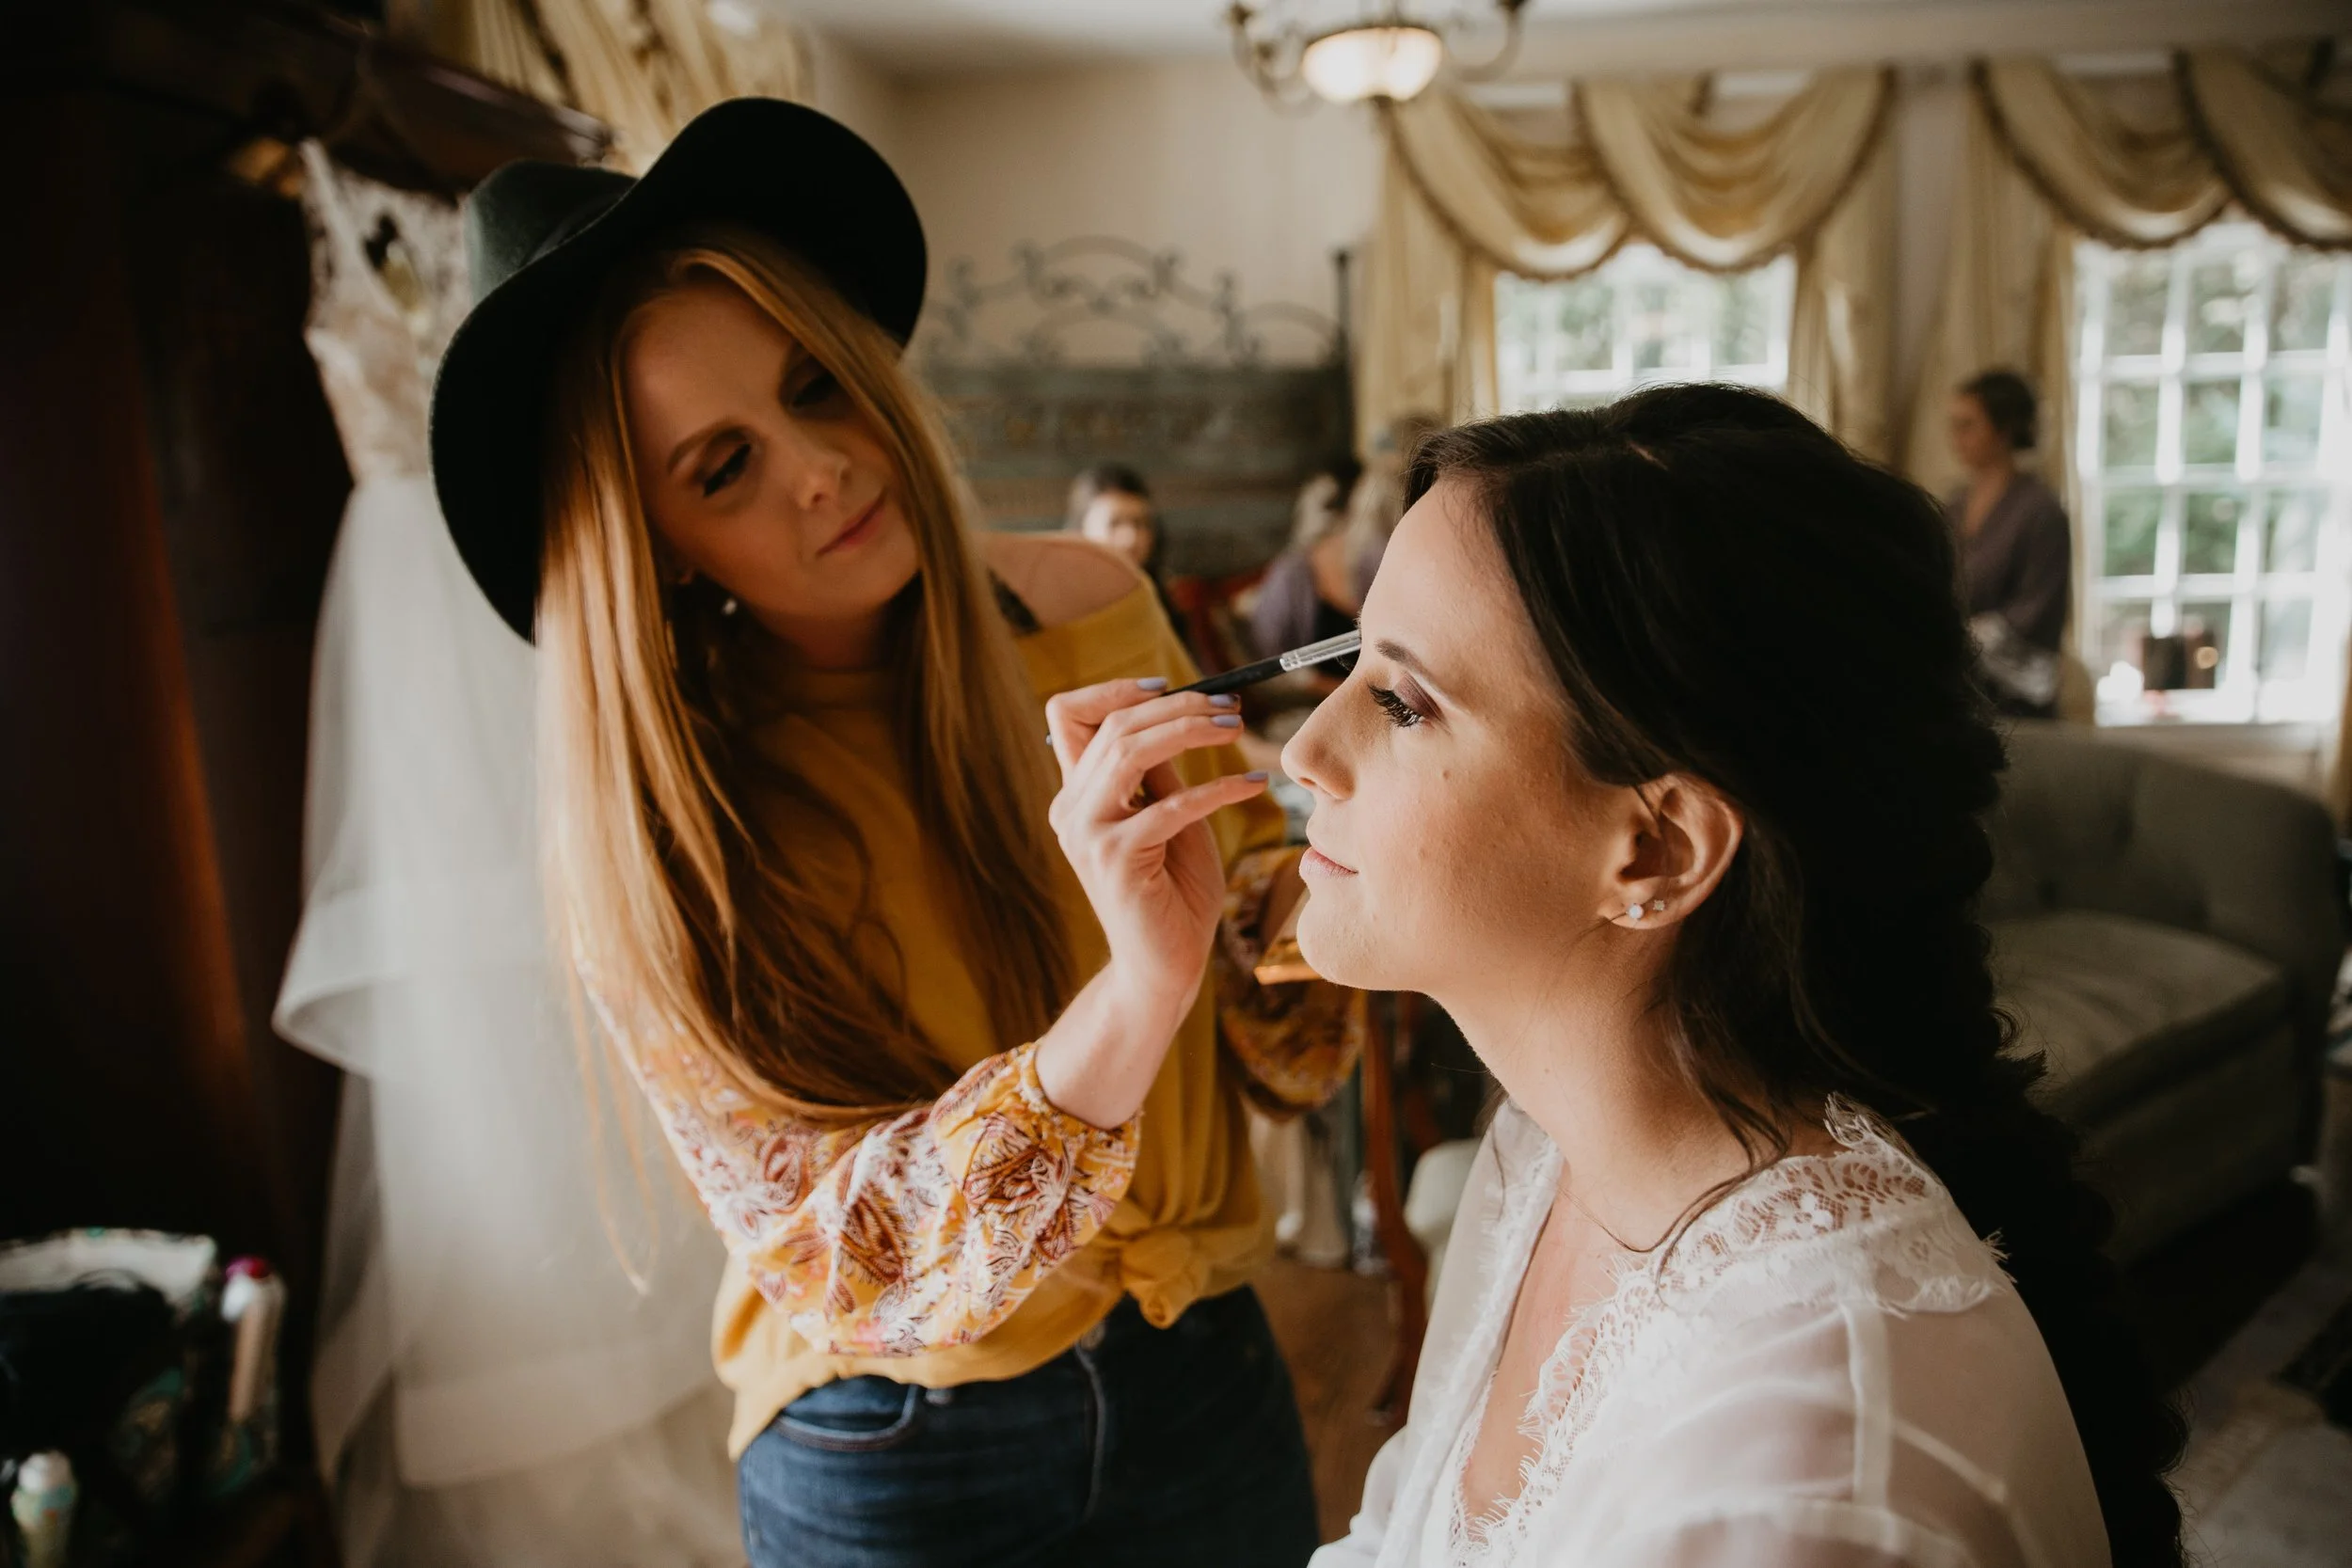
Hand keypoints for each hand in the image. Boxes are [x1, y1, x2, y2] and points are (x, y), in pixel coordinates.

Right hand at [1045, 677, 1268, 1019]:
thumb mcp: (1169, 818)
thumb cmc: (1173, 892)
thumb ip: (1162, 772)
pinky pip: (1172, 806)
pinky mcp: (1118, 861)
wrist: (1164, 967)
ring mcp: (1088, 835)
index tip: (1169, 687)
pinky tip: (1252, 785)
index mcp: (1075, 794)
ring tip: (1237, 730)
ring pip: (1130, 751)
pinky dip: (1218, 788)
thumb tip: (1183, 711)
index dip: (1113, 689)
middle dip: (1178, 705)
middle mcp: (1071, 809)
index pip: (1067, 714)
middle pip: (1113, 725)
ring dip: (1190, 730)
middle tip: (1231, 709)